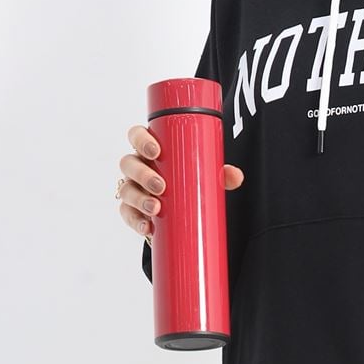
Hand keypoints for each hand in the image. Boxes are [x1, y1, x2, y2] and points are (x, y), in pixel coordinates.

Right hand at [117, 122, 243, 245]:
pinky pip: (127, 214)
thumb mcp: (204, 176)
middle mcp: (137, 167)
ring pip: (126, 189)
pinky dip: (136, 221)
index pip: (137, 136)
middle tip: (161, 186)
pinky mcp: (131, 210)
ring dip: (139, 198)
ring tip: (156, 208)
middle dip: (143, 174)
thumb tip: (236, 176)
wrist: (181, 211)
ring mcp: (132, 188)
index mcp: (150, 150)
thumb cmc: (187, 182)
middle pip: (128, 163)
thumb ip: (220, 174)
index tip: (156, 151)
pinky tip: (147, 227)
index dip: (141, 140)